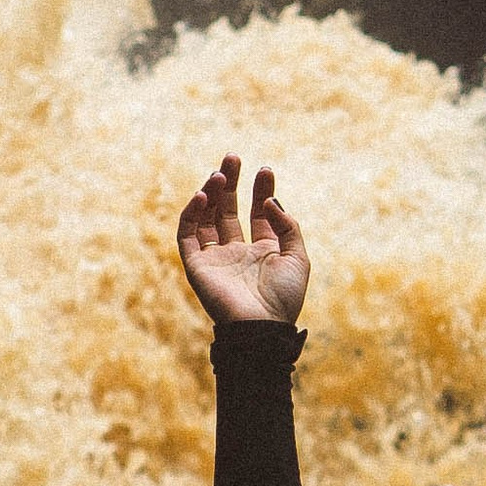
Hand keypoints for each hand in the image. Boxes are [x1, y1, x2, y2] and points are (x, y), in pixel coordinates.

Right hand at [176, 153, 309, 329]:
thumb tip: (270, 201)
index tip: (264, 169)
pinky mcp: (197, 266)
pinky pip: (187, 235)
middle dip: (230, 183)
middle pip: (228, 210)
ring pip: (207, 217)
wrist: (262, 327)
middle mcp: (237, 252)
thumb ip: (287, 226)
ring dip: (211, 194)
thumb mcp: (298, 257)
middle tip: (233, 157)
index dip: (259, 190)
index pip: (257, 213)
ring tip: (220, 174)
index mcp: (263, 251)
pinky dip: (191, 214)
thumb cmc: (284, 298)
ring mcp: (216, 258)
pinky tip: (203, 195)